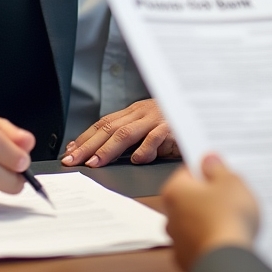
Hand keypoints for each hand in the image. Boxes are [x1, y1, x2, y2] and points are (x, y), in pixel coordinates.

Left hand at [61, 98, 178, 167]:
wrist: (202, 109)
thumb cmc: (175, 124)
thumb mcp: (149, 129)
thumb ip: (130, 139)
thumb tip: (101, 152)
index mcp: (134, 112)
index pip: (103, 124)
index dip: (85, 137)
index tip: (69, 150)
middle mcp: (141, 113)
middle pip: (108, 128)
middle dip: (87, 145)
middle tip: (72, 160)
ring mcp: (155, 119)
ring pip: (126, 133)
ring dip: (107, 149)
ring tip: (94, 162)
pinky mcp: (171, 128)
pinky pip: (155, 138)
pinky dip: (145, 149)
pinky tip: (136, 160)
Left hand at [161, 154, 259, 271]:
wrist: (228, 264)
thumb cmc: (227, 218)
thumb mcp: (230, 182)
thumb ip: (217, 168)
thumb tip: (208, 160)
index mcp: (175, 191)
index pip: (187, 172)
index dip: (206, 170)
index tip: (220, 171)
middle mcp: (170, 216)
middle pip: (190, 199)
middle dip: (208, 196)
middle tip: (231, 195)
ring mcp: (177, 242)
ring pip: (194, 223)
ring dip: (209, 221)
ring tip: (233, 220)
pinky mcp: (188, 262)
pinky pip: (200, 245)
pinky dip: (211, 242)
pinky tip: (227, 241)